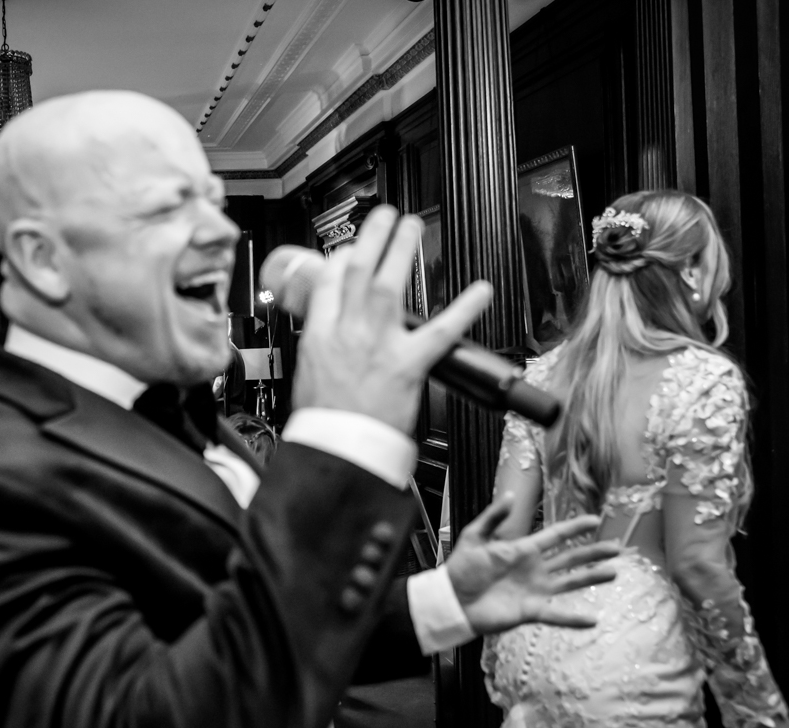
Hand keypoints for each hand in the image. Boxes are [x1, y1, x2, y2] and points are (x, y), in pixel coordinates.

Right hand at [292, 205, 492, 433]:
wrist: (338, 450)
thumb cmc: (324, 425)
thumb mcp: (308, 376)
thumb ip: (322, 348)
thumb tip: (330, 337)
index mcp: (320, 336)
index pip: (328, 282)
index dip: (340, 258)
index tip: (350, 249)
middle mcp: (349, 332)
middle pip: (359, 270)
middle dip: (372, 237)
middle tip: (385, 216)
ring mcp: (380, 344)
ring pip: (390, 285)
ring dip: (402, 250)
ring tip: (412, 227)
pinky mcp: (409, 364)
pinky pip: (441, 331)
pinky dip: (464, 309)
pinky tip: (480, 290)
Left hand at [446, 495, 618, 633]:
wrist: (452, 599)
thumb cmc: (461, 568)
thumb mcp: (475, 537)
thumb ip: (494, 517)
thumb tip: (511, 496)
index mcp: (523, 549)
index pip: (555, 536)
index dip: (575, 528)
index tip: (595, 520)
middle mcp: (534, 569)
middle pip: (570, 558)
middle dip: (593, 553)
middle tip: (617, 549)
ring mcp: (534, 590)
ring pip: (570, 582)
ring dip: (592, 577)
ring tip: (614, 573)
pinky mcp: (529, 611)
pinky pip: (556, 614)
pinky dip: (573, 619)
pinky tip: (593, 620)